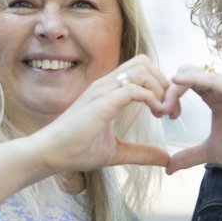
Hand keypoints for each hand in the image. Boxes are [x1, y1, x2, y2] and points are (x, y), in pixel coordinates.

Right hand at [29, 54, 173, 172]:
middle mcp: (106, 84)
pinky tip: (157, 115)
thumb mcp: (117, 152)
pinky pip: (133, 89)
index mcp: (109, 91)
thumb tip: (166, 158)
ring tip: (165, 113)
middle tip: (172, 110)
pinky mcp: (101, 102)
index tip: (169, 112)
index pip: (141, 70)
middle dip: (164, 82)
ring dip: (161, 89)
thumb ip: (142, 153)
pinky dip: (152, 98)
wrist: (49, 155)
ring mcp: (102, 90)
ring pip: (141, 69)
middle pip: (144, 62)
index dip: (161, 86)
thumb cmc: (76, 150)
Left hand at [163, 64, 221, 174]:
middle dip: (169, 89)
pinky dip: (194, 78)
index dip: (169, 95)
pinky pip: (212, 79)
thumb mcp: (209, 152)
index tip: (163, 115)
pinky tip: (178, 82)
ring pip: (195, 73)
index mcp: (212, 96)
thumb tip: (168, 168)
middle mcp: (219, 87)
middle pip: (185, 74)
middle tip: (163, 112)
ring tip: (168, 107)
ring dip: (176, 87)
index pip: (184, 83)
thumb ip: (188, 156)